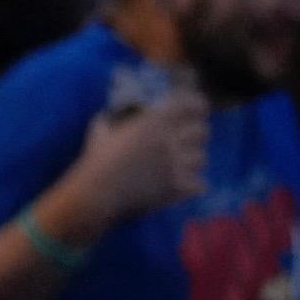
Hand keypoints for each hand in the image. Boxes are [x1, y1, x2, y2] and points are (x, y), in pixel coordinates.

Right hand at [45, 86, 210, 238]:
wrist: (96, 195)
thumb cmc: (96, 161)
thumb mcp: (100, 131)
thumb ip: (110, 118)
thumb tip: (112, 113)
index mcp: (154, 122)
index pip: (192, 105)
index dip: (197, 107)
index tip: (196, 111)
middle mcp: (170, 140)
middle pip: (203, 131)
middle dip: (195, 136)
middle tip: (186, 141)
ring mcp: (177, 165)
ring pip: (202, 159)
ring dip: (192, 162)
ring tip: (182, 166)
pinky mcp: (178, 188)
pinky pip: (200, 184)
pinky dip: (193, 186)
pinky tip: (183, 187)